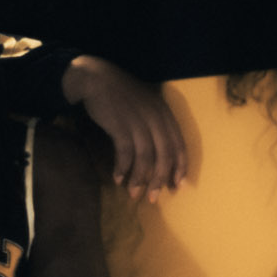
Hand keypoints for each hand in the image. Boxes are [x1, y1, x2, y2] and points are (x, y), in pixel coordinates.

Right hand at [66, 56, 189, 196]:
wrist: (96, 78)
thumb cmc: (121, 95)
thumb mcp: (146, 105)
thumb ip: (156, 125)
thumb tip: (159, 156)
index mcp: (165, 113)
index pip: (178, 144)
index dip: (179, 167)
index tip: (177, 186)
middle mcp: (155, 118)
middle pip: (164, 155)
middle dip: (160, 179)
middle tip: (154, 198)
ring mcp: (138, 121)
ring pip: (145, 158)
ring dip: (140, 178)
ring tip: (134, 193)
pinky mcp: (120, 125)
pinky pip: (125, 153)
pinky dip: (122, 168)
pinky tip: (118, 178)